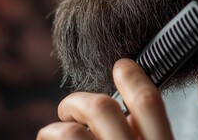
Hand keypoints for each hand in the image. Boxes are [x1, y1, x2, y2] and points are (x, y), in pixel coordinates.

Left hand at [37, 58, 173, 139]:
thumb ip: (141, 131)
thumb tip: (118, 104)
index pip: (148, 102)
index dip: (133, 76)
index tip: (121, 65)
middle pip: (101, 109)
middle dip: (77, 101)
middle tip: (69, 109)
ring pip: (70, 132)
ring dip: (56, 128)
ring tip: (54, 133)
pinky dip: (48, 138)